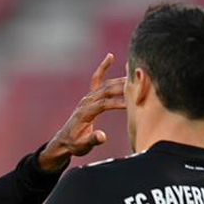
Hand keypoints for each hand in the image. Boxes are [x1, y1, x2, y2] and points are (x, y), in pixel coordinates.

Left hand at [38, 53, 126, 171]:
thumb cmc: (75, 144)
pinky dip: (103, 68)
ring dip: (119, 79)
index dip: (116, 103)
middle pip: (105, 91)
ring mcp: (87, 98)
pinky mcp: (89, 96)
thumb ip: (92, 140)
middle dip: (121, 87)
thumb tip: (102, 136)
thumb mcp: (83, 146)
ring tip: (135, 74)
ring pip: (104, 84)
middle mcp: (85, 102)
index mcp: (84, 113)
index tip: (130, 104)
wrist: (64, 141)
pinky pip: (97, 79)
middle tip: (138, 84)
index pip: (103, 105)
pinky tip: (110, 57)